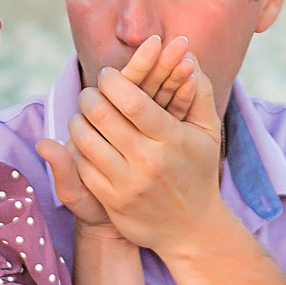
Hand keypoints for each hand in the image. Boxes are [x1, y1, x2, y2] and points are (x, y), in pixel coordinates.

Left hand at [36, 36, 199, 234]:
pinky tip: (84, 142)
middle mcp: (149, 161)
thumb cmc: (199, 171)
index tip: (107, 75)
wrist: (191, 229)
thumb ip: (201, 91)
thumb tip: (189, 55)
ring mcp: (128, 183)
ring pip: (85, 140)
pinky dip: (77, 149)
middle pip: (102, 115)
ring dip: (78, 120)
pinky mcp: (112, 201)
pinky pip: (82, 166)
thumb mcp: (209, 132)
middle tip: (90, 91)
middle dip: (89, 95)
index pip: (132, 100)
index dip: (112, 80)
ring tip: (84, 114)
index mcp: (172, 140)